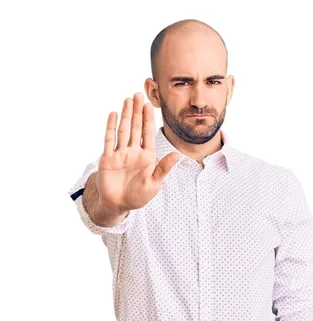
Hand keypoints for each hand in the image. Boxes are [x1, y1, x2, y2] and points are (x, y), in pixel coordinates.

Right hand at [96, 92, 179, 214]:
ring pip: (124, 130)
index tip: (149, 105)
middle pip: (136, 127)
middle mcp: (133, 151)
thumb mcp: (154, 183)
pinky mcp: (108, 158)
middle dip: (137, 111)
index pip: (148, 133)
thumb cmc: (138, 196)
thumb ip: (164, 168)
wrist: (119, 205)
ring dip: (126, 115)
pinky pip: (109, 140)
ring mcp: (120, 153)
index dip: (148, 119)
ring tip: (127, 100)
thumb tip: (177, 154)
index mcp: (147, 156)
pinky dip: (111, 127)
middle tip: (138, 94)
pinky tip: (113, 115)